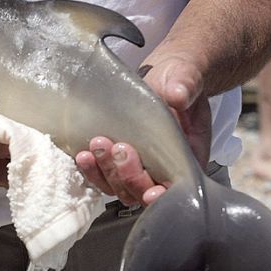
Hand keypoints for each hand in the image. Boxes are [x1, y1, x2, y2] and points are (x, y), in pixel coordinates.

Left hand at [75, 56, 211, 206]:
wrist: (160, 76)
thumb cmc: (177, 80)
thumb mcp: (184, 78)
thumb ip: (185, 87)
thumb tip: (178, 95)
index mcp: (187, 157)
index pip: (176, 188)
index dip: (164, 195)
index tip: (151, 192)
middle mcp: (161, 169)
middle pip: (143, 190)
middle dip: (129, 176)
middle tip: (119, 148)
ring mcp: (137, 166)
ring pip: (119, 187)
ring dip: (106, 172)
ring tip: (97, 147)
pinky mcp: (116, 160)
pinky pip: (102, 175)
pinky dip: (91, 169)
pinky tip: (83, 155)